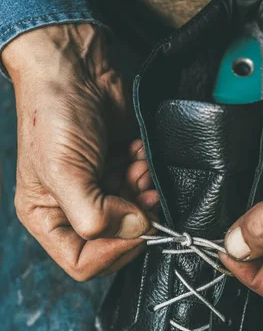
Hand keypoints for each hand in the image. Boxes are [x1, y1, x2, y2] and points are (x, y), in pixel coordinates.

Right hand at [3, 24, 158, 279]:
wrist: (73, 68)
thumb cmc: (54, 113)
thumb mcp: (64, 170)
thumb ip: (95, 213)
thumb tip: (134, 229)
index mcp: (47, 217)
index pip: (82, 262)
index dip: (112, 252)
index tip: (133, 227)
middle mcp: (72, 210)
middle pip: (114, 244)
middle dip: (133, 220)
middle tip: (141, 195)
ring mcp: (99, 193)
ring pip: (134, 219)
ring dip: (143, 196)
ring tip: (137, 168)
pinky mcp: (120, 174)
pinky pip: (143, 193)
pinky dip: (146, 177)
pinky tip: (137, 156)